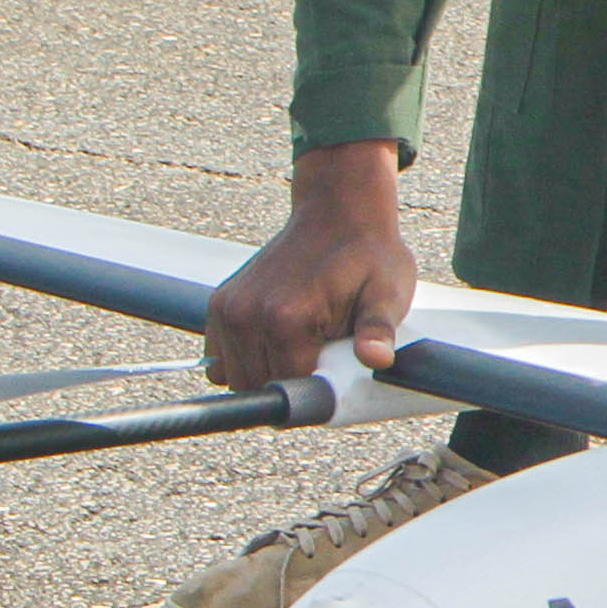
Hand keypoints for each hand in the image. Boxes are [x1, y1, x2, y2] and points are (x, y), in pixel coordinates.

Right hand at [207, 140, 413, 391]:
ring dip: (268, 372)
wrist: (339, 214)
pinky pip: (221, 360)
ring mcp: (226, 310)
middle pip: (260, 389)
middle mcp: (246, 315)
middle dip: (291, 386)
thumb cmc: (369, 257)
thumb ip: (378, 331)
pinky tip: (277, 340)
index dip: (316, 393)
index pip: (289, 393)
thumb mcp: (387, 293)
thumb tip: (377, 360)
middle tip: (322, 356)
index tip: (335, 371)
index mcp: (285, 319)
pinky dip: (246, 360)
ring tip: (302, 345)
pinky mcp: (219, 305)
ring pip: (237, 379)